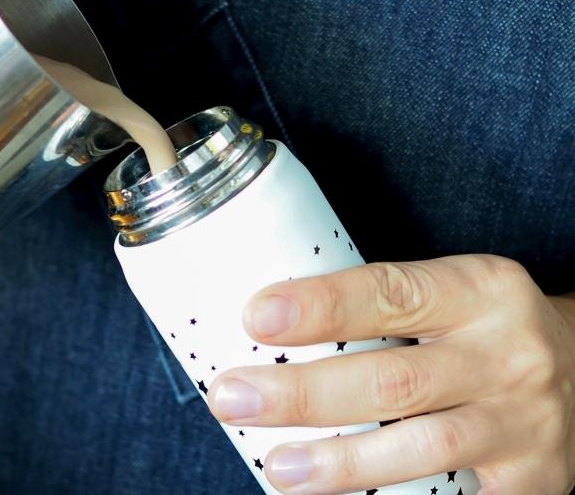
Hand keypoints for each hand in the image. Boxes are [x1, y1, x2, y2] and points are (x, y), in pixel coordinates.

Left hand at [207, 255, 574, 493]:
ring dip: (340, 463)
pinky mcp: (532, 480)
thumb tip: (267, 330)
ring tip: (279, 467)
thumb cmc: (481, 331)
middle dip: (304, 395)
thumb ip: (378, 309)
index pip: (388, 293)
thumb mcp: (446, 297)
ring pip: (421, 448)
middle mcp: (506, 354)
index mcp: (477, 290)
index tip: (256, 318)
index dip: (319, 307)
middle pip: (393, 379)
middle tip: (233, 400)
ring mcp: (523, 421)